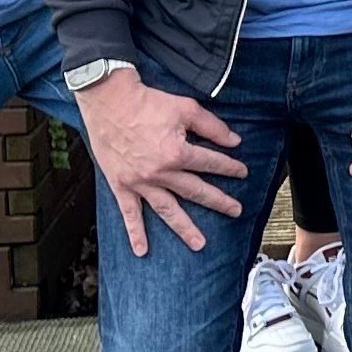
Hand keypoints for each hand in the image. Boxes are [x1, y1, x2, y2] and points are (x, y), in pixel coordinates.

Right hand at [74, 75, 247, 254]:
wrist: (110, 101)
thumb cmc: (147, 102)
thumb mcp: (186, 108)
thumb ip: (212, 127)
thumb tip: (235, 141)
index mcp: (178, 153)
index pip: (211, 163)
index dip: (229, 167)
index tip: (242, 172)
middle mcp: (161, 173)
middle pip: (196, 191)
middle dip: (218, 202)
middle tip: (235, 211)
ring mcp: (140, 182)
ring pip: (168, 210)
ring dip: (184, 228)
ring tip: (199, 244)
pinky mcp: (121, 185)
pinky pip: (129, 214)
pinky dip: (135, 233)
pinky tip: (142, 250)